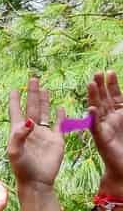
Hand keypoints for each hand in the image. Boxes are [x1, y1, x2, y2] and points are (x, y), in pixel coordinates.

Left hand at [6, 76, 65, 189]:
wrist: (37, 182)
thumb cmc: (21, 168)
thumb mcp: (15, 151)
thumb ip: (19, 135)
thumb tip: (29, 120)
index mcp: (18, 131)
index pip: (16, 111)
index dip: (14, 100)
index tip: (14, 89)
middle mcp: (31, 130)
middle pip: (31, 107)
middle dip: (32, 94)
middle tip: (33, 79)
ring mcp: (44, 135)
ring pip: (44, 113)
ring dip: (44, 101)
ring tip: (44, 89)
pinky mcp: (56, 141)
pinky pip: (59, 125)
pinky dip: (60, 116)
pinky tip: (60, 107)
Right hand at [88, 71, 122, 185]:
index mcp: (119, 115)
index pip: (115, 96)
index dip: (112, 85)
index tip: (109, 72)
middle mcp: (109, 119)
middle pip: (104, 99)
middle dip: (101, 86)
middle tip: (97, 73)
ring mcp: (103, 128)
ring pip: (97, 109)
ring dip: (94, 97)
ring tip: (91, 84)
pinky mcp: (101, 138)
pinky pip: (96, 127)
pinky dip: (93, 118)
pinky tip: (91, 110)